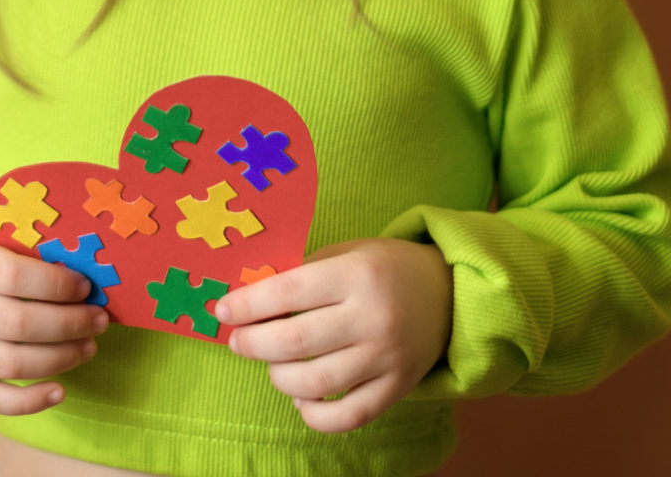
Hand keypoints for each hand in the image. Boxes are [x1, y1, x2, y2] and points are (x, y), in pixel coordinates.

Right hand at [0, 221, 108, 414]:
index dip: (55, 284)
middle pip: (16, 324)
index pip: (11, 276)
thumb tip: (82, 258)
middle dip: (68, 324)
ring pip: (9, 363)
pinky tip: (59, 391)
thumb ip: (25, 243)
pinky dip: (28, 402)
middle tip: (99, 319)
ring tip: (89, 346)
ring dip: (59, 359)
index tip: (85, 286)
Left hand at [215, 237, 453, 432]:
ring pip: (316, 383)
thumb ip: (301, 275)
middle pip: (295, 341)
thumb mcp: (345, 253)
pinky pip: (349, 416)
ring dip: (279, 378)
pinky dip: (316, 415)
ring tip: (272, 365)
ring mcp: (387, 357)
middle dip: (253, 343)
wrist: (447, 292)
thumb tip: (246, 301)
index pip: (288, 292)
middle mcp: (373, 317)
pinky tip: (303, 399)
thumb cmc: (382, 268)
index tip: (223, 310)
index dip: (248, 304)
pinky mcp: (398, 387)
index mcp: (356, 275)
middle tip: (238, 341)